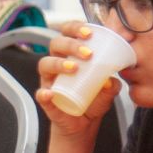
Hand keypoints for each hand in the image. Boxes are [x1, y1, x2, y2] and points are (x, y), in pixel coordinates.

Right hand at [33, 21, 119, 137]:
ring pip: (45, 64)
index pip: (68, 33)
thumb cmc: (93, 100)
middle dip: (71, 44)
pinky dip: (44, 93)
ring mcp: (49, 81)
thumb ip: (112, 86)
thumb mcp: (108, 92)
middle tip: (88, 53)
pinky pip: (40, 94)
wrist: (84, 124)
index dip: (75, 28)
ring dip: (58, 63)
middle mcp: (57, 63)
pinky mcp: (46, 99)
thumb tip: (111, 80)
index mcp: (71, 54)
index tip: (89, 32)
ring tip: (74, 68)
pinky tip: (51, 93)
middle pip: (56, 44)